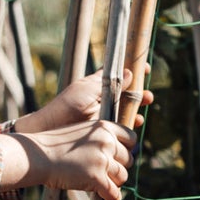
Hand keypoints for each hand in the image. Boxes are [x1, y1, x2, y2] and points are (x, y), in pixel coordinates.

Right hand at [18, 119, 137, 199]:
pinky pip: (115, 193)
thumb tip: (115, 153)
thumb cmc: (53, 146)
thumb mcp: (80, 132)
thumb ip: (98, 139)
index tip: (119, 157)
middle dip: (119, 168)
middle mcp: (106, 141)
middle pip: (128, 159)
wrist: (36, 156)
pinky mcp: (97, 178)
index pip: (131, 138)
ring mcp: (102, 160)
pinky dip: (112, 199)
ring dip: (114, 183)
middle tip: (107, 174)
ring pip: (123, 177)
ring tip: (103, 186)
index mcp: (104, 127)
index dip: (127, 150)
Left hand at [21, 63, 151, 133]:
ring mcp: (104, 114)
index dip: (133, 70)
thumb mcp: (88, 90)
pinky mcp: (104, 130)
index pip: (119, 74)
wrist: (51, 129)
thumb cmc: (66, 106)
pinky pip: (121, 125)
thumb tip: (130, 71)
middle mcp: (103, 99)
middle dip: (140, 93)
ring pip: (126, 109)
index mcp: (98, 85)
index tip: (146, 69)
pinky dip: (130, 124)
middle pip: (127, 93)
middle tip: (148, 96)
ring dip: (137, 109)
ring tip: (144, 109)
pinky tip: (136, 123)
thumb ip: (110, 82)